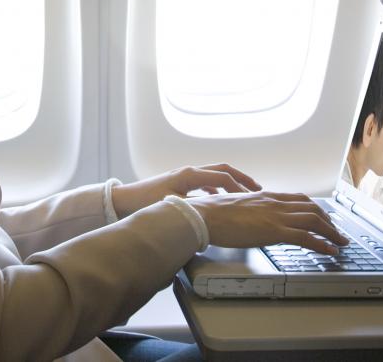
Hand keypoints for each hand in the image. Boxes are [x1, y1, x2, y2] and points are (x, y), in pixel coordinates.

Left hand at [111, 163, 260, 217]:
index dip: (239, 187)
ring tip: (245, 195)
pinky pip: (205, 183)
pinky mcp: (180, 183)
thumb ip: (195, 207)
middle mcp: (189, 171)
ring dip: (231, 183)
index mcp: (189, 175)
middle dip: (241, 178)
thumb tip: (215, 212)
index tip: (253, 197)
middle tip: (258, 189)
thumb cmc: (145, 202)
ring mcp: (185, 176)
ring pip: (215, 175)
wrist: (124, 200)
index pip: (222, 176)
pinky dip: (218, 189)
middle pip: (222, 169)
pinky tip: (222, 201)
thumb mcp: (173, 205)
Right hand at [188, 191, 348, 254]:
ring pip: (314, 221)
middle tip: (336, 231)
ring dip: (331, 232)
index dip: (315, 208)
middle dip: (328, 221)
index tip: (322, 217)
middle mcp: (274, 203)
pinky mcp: (274, 231)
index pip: (298, 199)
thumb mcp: (235, 206)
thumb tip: (249, 217)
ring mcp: (275, 216)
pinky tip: (330, 251)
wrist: (204, 215)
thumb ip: (248, 209)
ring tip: (340, 242)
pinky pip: (306, 237)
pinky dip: (322, 244)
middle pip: (311, 208)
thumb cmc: (212, 212)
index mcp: (265, 196)